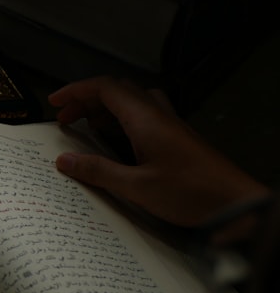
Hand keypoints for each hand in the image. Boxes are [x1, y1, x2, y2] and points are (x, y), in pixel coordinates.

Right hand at [48, 76, 268, 229]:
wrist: (237, 204)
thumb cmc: (191, 193)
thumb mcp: (137, 187)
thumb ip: (99, 171)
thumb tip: (64, 161)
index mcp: (146, 119)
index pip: (105, 88)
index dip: (76, 90)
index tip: (55, 102)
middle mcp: (158, 115)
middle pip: (118, 91)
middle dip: (87, 99)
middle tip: (66, 117)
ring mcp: (170, 125)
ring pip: (132, 102)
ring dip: (105, 108)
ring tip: (87, 127)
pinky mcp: (177, 138)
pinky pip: (144, 116)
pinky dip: (122, 120)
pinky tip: (116, 141)